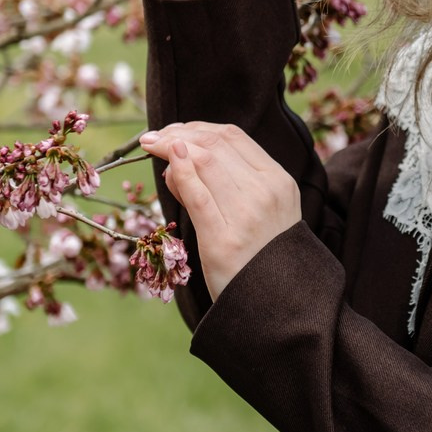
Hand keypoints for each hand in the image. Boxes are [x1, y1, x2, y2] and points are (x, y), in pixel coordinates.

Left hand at [139, 122, 301, 299]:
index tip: (173, 132)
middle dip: (177, 134)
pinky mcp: (224, 240)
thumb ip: (231, 182)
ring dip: (171, 149)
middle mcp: (266, 192)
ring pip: (205, 162)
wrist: (276, 303)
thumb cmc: (260, 256)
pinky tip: (166, 162)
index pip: (234, 137)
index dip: (197, 128)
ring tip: (152, 151)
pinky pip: (198, 195)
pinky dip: (179, 172)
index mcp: (279, 181)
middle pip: (216, 145)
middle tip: (152, 139)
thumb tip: (179, 156)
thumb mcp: (260, 211)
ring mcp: (247, 215)